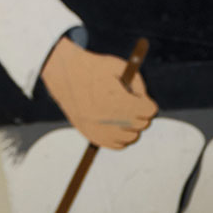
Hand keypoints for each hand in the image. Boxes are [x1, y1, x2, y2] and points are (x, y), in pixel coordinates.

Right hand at [41, 36, 157, 149]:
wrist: (64, 74)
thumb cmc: (94, 68)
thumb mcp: (119, 67)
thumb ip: (138, 83)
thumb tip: (145, 102)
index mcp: (117, 100)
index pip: (148, 111)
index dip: (147, 104)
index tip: (143, 100)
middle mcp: (109, 119)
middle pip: (142, 124)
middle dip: (141, 114)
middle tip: (133, 104)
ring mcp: (100, 130)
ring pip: (132, 137)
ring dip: (132, 126)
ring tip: (123, 112)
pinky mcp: (93, 137)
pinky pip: (118, 145)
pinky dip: (121, 136)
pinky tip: (116, 123)